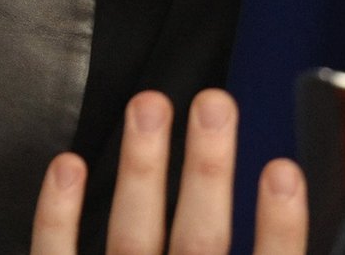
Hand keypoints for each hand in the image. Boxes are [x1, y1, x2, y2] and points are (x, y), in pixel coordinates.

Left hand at [30, 90, 306, 254]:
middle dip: (207, 170)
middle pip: (199, 242)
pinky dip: (59, 213)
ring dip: (142, 168)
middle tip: (214, 104)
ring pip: (129, 236)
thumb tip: (285, 206)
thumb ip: (264, 253)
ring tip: (149, 106)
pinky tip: (69, 165)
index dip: (281, 228)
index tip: (285, 169)